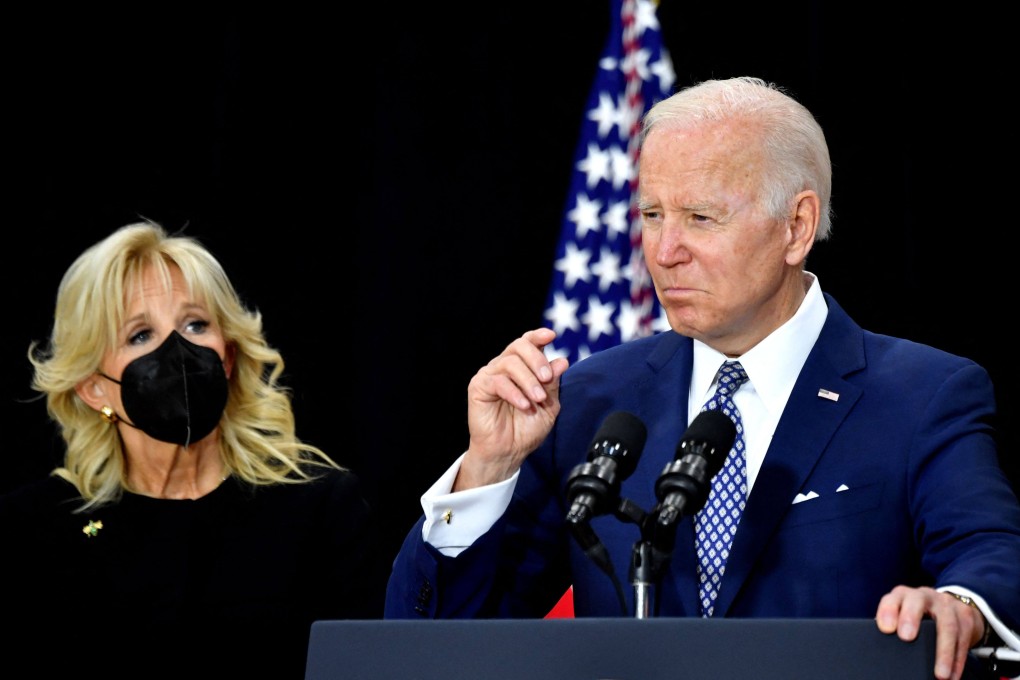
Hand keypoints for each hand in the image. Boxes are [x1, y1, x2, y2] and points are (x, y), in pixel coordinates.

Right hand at [454, 328, 568, 490]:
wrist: (509, 452)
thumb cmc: (526, 429)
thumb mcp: (549, 405)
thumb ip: (553, 383)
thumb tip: (562, 360)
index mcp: (522, 367)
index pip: (527, 342)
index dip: (538, 336)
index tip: (551, 335)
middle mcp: (504, 367)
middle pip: (519, 346)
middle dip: (537, 360)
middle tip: (547, 379)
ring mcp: (490, 375)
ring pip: (510, 362)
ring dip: (528, 380)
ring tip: (538, 399)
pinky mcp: (479, 387)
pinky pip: (498, 381)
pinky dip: (514, 392)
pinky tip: (524, 405)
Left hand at [875, 585, 985, 679]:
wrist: (949, 606)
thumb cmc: (917, 615)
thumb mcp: (902, 613)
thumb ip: (893, 626)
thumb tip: (885, 652)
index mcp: (903, 595)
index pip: (893, 598)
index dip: (888, 610)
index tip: (886, 629)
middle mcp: (924, 596)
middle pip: (917, 601)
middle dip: (911, 618)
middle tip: (906, 638)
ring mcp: (947, 605)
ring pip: (947, 626)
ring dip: (944, 653)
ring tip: (940, 674)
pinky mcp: (965, 617)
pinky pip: (963, 640)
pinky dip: (958, 661)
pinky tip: (953, 676)